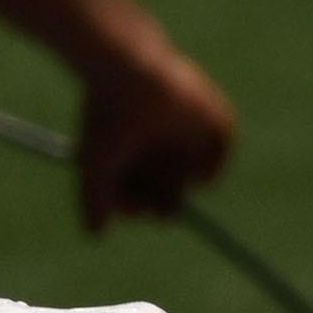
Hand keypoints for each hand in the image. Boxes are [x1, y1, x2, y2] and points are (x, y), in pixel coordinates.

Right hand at [74, 41, 239, 230]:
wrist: (131, 76)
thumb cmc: (107, 117)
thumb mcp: (95, 165)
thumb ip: (95, 201)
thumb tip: (96, 236)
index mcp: (135, 143)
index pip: (142, 185)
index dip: (138, 202)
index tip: (131, 210)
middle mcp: (163, 137)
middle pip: (169, 186)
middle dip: (162, 204)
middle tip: (156, 211)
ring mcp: (190, 128)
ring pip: (190, 175)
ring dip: (178, 186)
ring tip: (161, 175)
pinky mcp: (214, 120)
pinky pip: (217, 157)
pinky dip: (206, 171)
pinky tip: (189, 172)